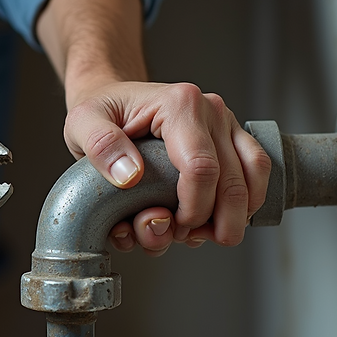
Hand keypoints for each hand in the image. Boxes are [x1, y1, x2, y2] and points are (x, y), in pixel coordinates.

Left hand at [63, 80, 270, 255]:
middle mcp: (211, 112)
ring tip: (198, 232)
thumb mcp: (81, 122)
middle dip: (216, 224)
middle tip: (187, 238)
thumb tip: (130, 176)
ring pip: (252, 179)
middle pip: (234, 182)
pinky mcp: (231, 138)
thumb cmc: (99, 109)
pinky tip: (212, 219)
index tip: (172, 226)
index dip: (192, 210)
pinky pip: (254, 174)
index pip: (201, 169)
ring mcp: (225, 125)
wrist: (111, 98)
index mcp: (179, 105)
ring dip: (231, 218)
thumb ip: (100, 146)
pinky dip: (240, 205)